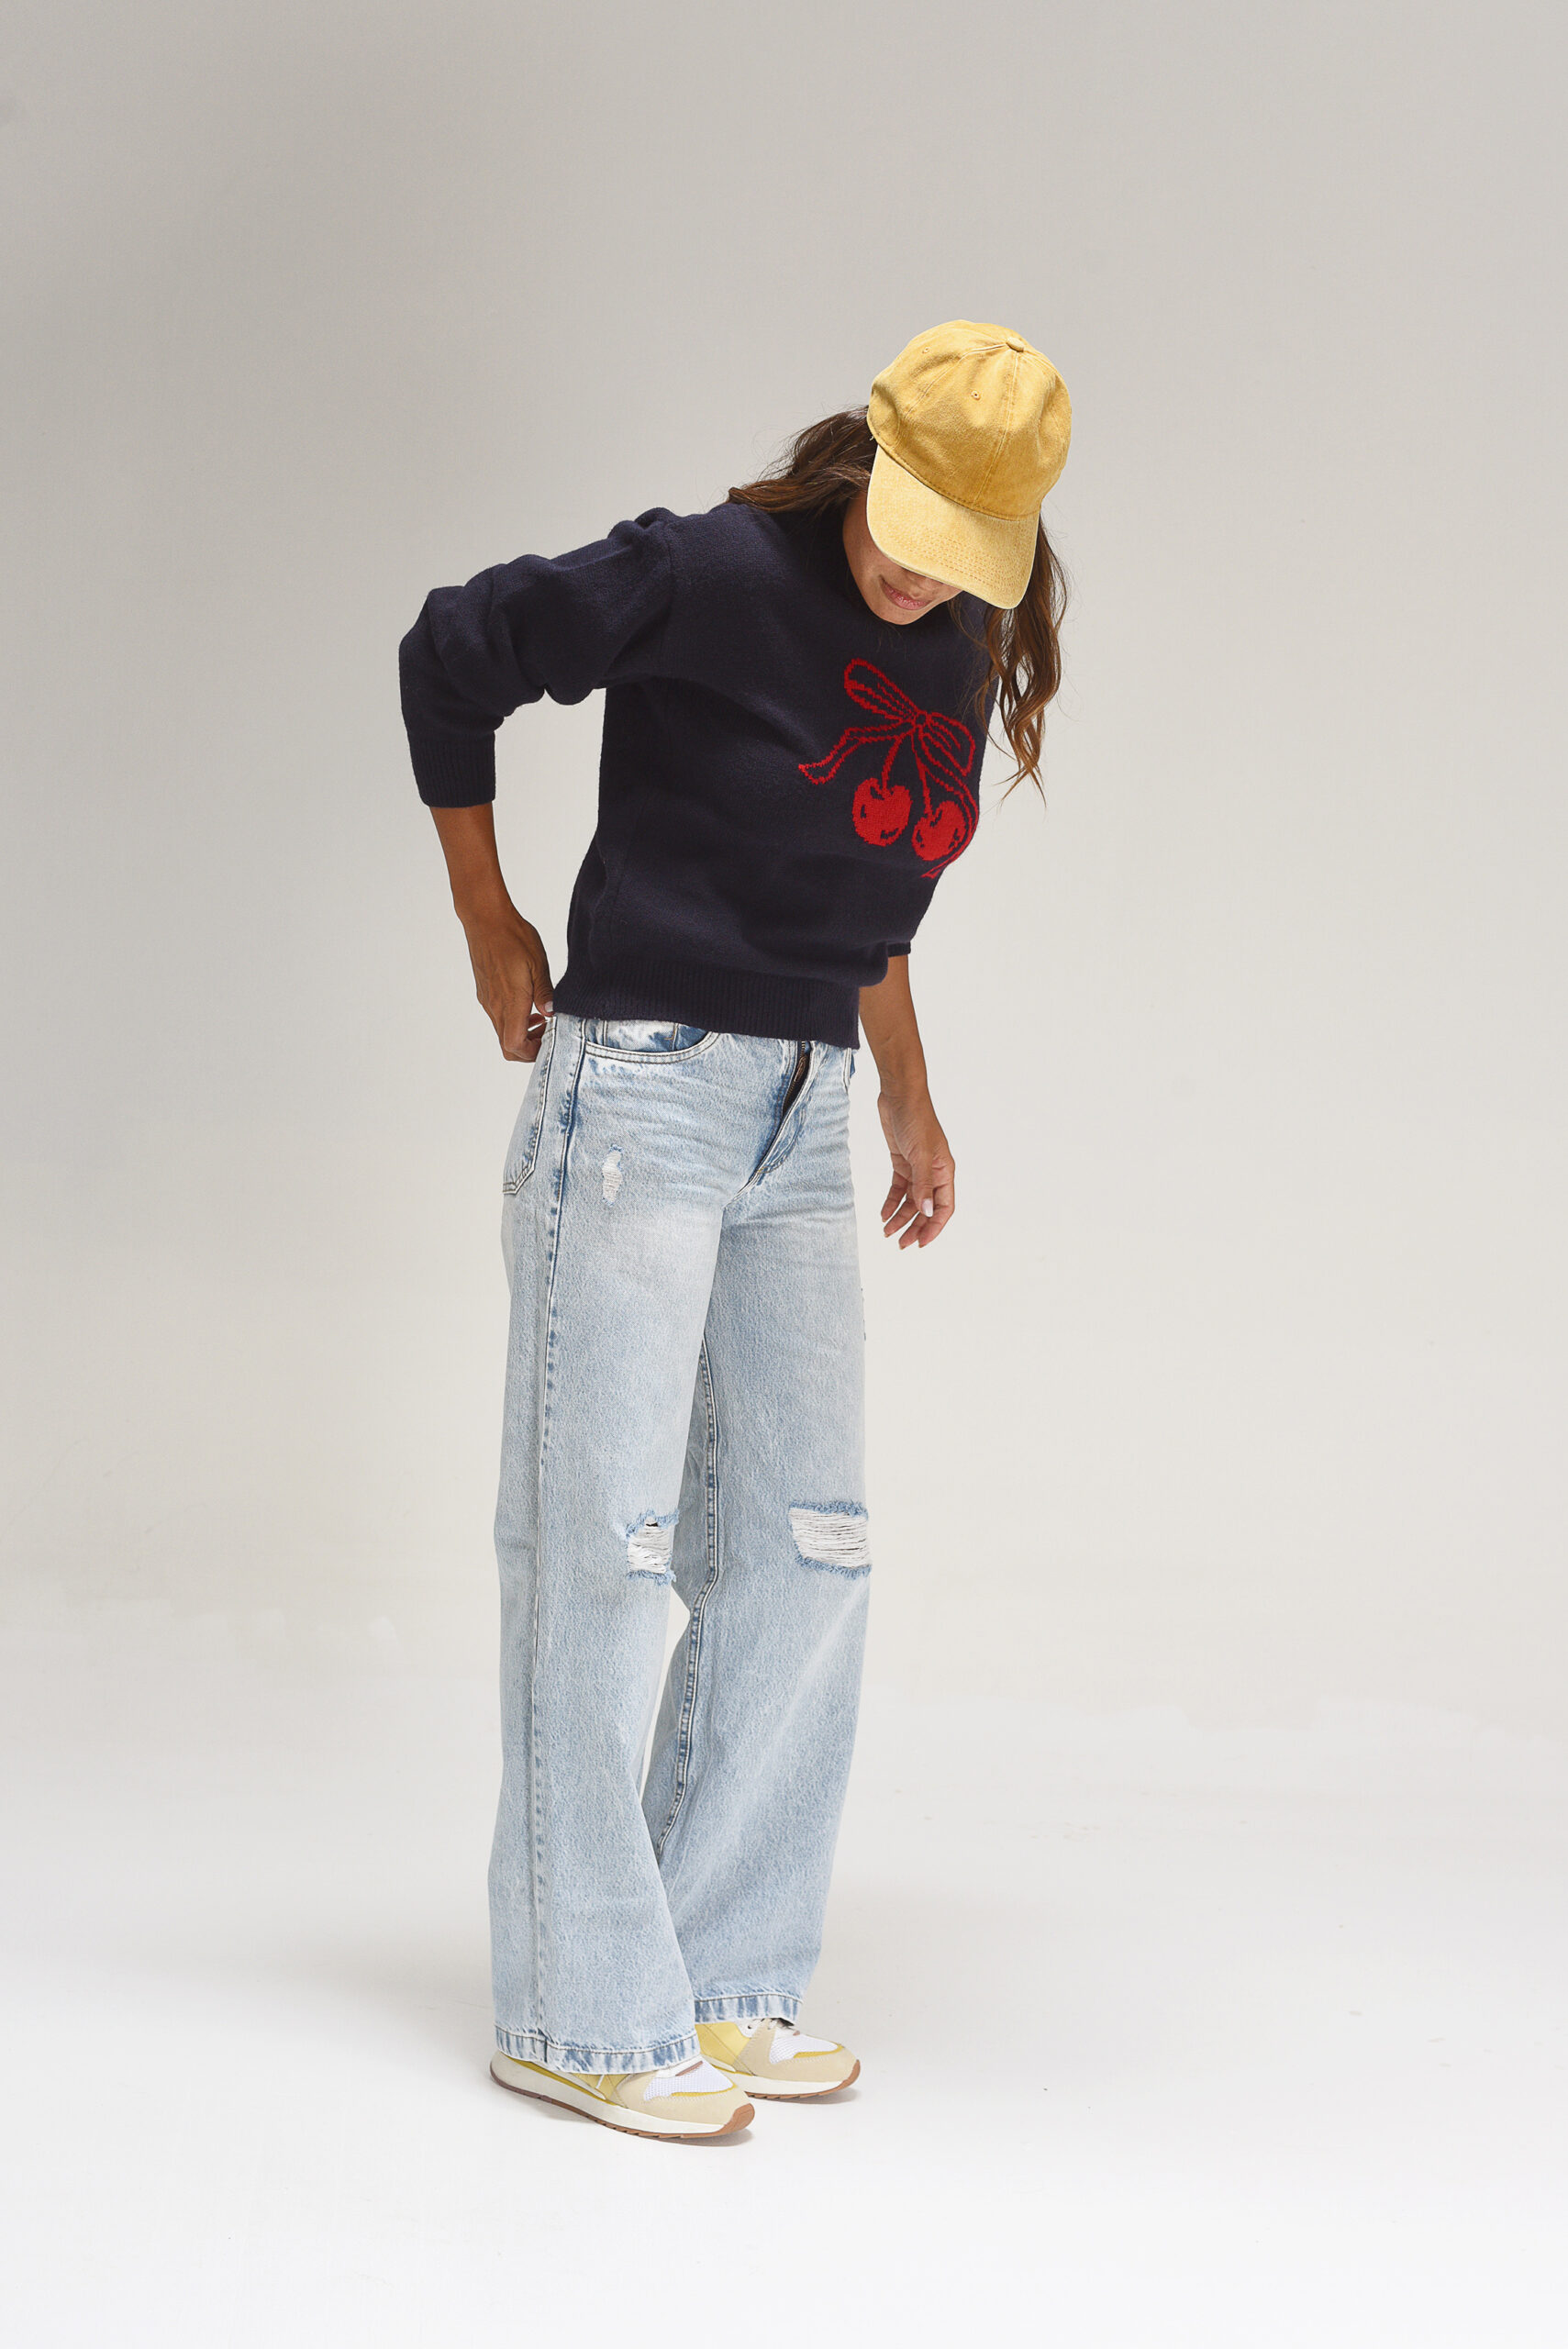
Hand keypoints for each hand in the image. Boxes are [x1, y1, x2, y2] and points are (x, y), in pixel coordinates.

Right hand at [461, 903, 553, 1060]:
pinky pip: (498, 1017)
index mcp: (511, 1002)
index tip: (549, 1040)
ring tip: (541, 1017)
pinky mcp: (484, 992)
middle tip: (548, 1032)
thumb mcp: (538, 964)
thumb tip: (552, 1014)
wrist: (485, 918)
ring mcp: (488, 1000)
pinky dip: (514, 1020)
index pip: (514, 1046)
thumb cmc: (513, 937)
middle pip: (507, 1046)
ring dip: (522, 1033)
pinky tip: (528, 1003)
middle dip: (529, 1047)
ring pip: (503, 1032)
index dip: (532, 1052)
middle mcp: (495, 1006)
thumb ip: (545, 993)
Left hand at [876, 1088, 954, 1248]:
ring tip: (887, 1232)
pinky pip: (898, 1189)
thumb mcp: (919, 1154)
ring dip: (900, 1217)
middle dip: (914, 1227)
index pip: (944, 1207)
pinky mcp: (902, 1162)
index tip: (920, 1243)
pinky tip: (883, 1213)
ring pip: (911, 1201)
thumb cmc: (916, 1119)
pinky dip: (891, 1202)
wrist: (899, 1095)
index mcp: (944, 1171)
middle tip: (901, 1244)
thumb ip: (923, 1184)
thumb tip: (925, 1211)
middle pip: (926, 1208)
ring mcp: (917, 1168)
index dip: (934, 1227)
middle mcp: (933, 1172)